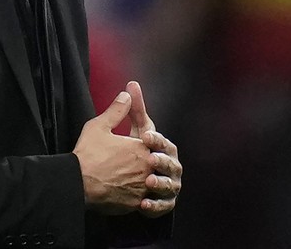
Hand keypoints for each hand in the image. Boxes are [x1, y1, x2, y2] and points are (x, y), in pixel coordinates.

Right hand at [73, 91, 153, 214]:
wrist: (76, 183)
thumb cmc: (87, 154)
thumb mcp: (99, 126)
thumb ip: (117, 110)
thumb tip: (127, 95)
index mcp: (141, 147)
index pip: (153, 143)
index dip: (147, 143)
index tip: (137, 144)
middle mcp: (146, 167)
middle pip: (154, 164)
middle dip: (148, 162)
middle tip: (138, 164)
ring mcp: (141, 187)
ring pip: (151, 183)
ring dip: (145, 180)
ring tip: (133, 179)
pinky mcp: (134, 204)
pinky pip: (143, 200)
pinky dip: (137, 196)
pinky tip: (128, 193)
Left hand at [125, 81, 181, 217]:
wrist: (119, 182)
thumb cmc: (128, 152)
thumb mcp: (129, 131)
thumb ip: (133, 109)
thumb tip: (131, 83)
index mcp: (162, 148)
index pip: (162, 141)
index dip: (156, 139)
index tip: (145, 137)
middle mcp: (169, 166)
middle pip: (170, 163)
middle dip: (162, 161)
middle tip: (150, 160)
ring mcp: (168, 186)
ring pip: (170, 185)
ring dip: (161, 184)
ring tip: (148, 183)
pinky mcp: (163, 205)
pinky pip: (163, 207)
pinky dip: (155, 206)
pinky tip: (143, 205)